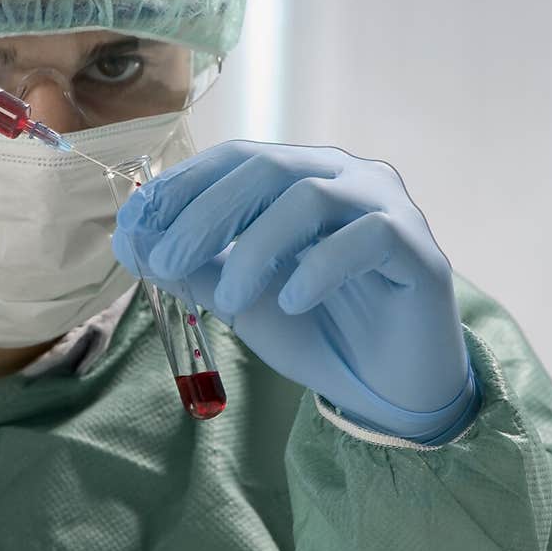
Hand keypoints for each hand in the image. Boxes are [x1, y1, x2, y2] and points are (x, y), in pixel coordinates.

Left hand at [114, 140, 476, 439]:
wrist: (387, 391)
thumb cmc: (316, 332)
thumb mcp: (242, 300)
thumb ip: (196, 268)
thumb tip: (132, 240)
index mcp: (302, 177)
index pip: (236, 159)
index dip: (183, 185)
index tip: (137, 225)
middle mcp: (345, 178)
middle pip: (267, 169)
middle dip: (206, 213)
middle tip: (166, 260)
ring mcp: (387, 208)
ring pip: (310, 197)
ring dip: (255, 247)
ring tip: (229, 300)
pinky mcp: (419, 250)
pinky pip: (367, 237)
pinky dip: (319, 267)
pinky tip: (291, 302)